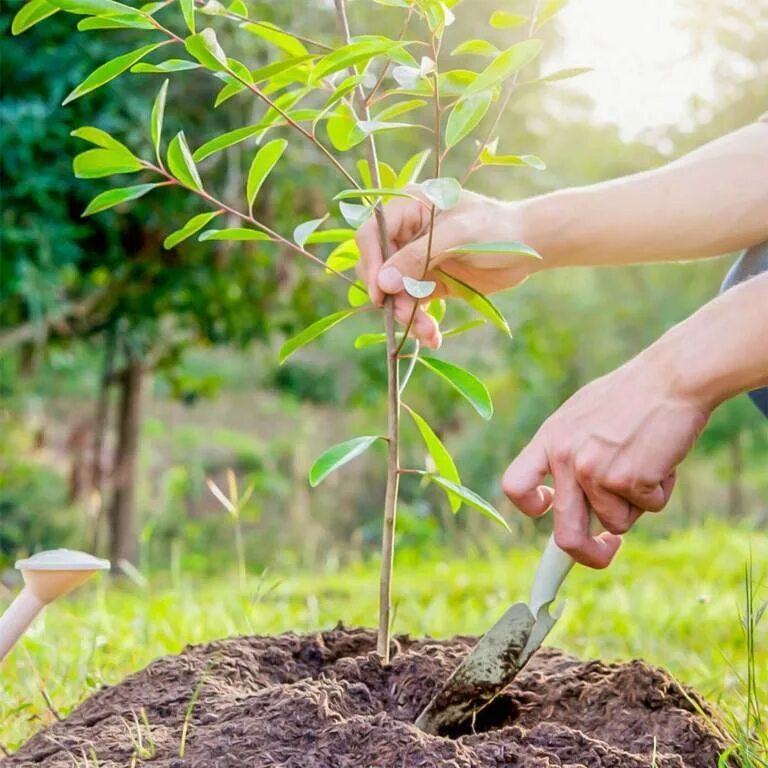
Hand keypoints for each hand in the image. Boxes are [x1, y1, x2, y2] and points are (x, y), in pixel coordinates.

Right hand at [355, 189, 541, 347]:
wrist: (530, 247)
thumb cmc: (496, 229)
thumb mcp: (457, 236)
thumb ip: (418, 257)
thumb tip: (383, 282)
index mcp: (408, 208)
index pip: (372, 235)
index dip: (371, 263)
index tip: (380, 294)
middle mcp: (406, 234)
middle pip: (379, 269)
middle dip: (391, 296)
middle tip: (407, 317)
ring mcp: (416, 261)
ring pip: (395, 293)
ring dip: (407, 315)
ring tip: (428, 332)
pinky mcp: (429, 283)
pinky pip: (413, 305)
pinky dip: (420, 323)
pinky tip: (432, 337)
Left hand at [501, 350, 709, 567]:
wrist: (672, 378)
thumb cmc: (632, 395)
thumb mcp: (582, 416)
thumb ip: (570, 452)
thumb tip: (566, 498)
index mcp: (550, 439)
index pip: (515, 485)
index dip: (530, 507)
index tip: (550, 510)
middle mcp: (566, 458)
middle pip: (565, 534)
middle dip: (588, 555)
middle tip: (606, 551)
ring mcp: (595, 471)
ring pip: (617, 522)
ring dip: (637, 503)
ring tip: (647, 460)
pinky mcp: (629, 479)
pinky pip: (649, 508)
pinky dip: (661, 491)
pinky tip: (662, 458)